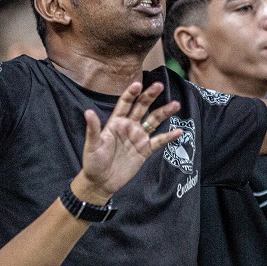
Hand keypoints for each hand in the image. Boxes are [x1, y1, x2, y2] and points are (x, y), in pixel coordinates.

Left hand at [73, 82, 181, 202]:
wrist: (101, 182)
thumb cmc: (93, 161)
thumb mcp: (92, 145)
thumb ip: (93, 128)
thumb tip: (88, 112)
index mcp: (116, 122)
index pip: (125, 103)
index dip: (131, 93)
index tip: (138, 84)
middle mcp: (129, 126)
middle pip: (142, 107)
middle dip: (150, 96)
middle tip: (159, 85)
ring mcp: (138, 137)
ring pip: (153, 121)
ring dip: (164, 112)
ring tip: (175, 104)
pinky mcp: (145, 150)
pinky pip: (159, 141)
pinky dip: (169, 136)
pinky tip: (178, 131)